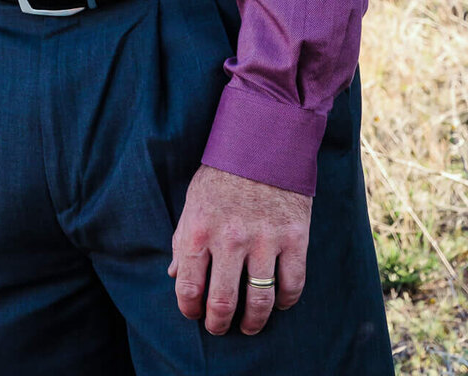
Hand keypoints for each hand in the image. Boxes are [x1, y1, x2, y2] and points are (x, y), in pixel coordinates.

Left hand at [168, 164, 310, 335]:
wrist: (263, 141)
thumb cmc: (222, 172)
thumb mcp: (193, 200)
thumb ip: (183, 239)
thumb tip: (174, 275)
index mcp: (198, 228)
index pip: (188, 286)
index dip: (189, 308)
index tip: (193, 314)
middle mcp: (230, 238)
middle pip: (223, 301)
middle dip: (218, 323)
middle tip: (219, 328)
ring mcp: (264, 240)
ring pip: (259, 301)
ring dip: (253, 322)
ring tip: (249, 326)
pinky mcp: (295, 238)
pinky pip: (292, 285)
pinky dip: (285, 302)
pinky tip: (278, 302)